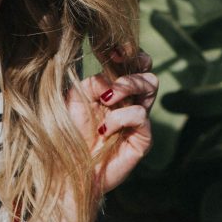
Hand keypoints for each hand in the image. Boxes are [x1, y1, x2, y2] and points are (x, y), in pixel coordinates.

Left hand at [69, 46, 157, 196]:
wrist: (70, 171)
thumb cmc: (70, 136)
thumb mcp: (75, 100)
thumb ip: (92, 82)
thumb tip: (108, 77)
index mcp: (115, 90)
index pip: (133, 63)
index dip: (129, 51)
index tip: (112, 49)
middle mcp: (130, 103)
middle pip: (148, 71)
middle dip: (131, 67)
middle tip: (111, 75)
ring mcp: (139, 121)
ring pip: (151, 86)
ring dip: (126, 86)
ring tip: (104, 100)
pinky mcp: (143, 139)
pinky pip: (140, 115)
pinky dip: (120, 117)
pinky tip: (105, 129)